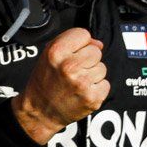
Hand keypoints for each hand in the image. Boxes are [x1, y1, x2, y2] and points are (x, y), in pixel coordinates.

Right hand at [12, 27, 109, 144]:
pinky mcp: (92, 98)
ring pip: (102, 68)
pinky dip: (97, 88)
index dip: (79, 43)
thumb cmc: (44, 83)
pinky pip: (105, 84)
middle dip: (87, 60)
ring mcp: (83, 83)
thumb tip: (98, 43)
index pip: (83, 34)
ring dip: (92, 74)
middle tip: (73, 71)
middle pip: (96, 51)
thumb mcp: (48, 55)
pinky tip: (83, 91)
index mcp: (56, 52)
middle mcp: (70, 67)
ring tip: (77, 82)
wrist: (40, 112)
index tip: (72, 53)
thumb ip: (71, 41)